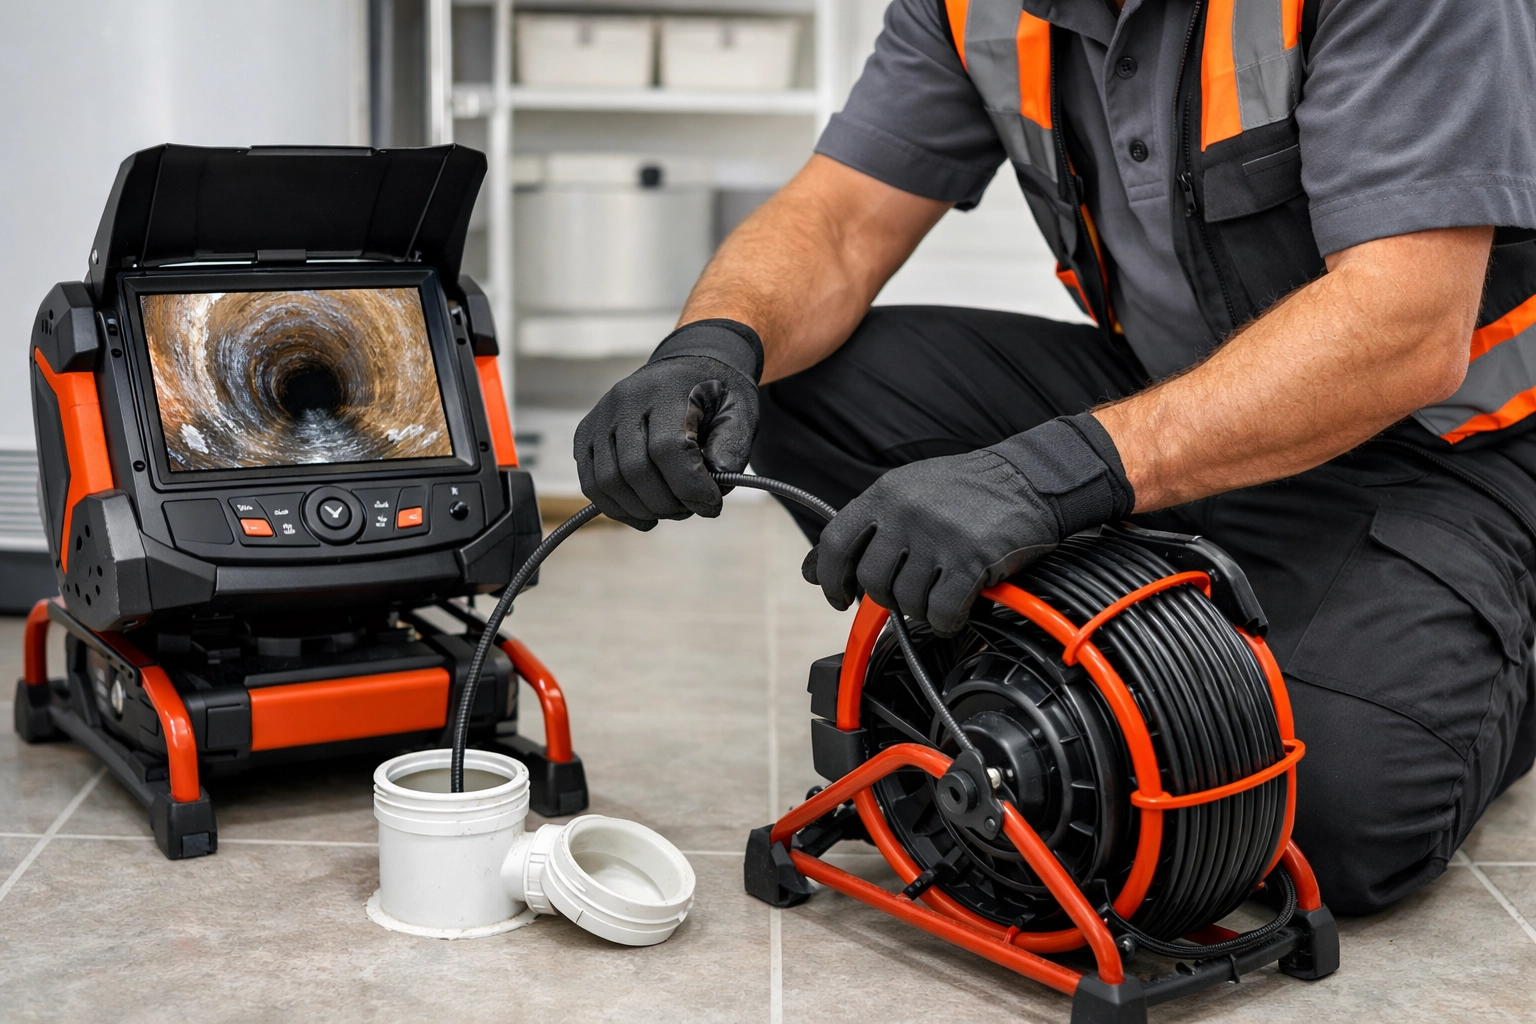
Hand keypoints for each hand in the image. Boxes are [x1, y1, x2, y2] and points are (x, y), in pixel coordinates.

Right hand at [574, 320, 762, 529]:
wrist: (687, 370)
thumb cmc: (715, 397)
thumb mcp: (740, 412)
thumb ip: (731, 448)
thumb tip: (713, 488)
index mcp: (667, 388)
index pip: (667, 448)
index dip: (689, 487)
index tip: (711, 505)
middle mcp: (625, 399)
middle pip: (634, 469)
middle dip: (667, 504)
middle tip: (691, 509)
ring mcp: (600, 416)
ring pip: (608, 481)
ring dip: (642, 510)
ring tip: (671, 510)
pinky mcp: (585, 434)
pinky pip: (591, 483)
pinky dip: (618, 508)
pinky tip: (645, 514)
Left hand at [805, 414, 1133, 634]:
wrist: (1030, 480)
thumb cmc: (969, 490)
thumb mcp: (910, 490)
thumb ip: (869, 526)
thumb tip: (816, 569)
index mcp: (884, 494)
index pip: (835, 544)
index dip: (830, 579)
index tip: (837, 597)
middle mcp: (905, 514)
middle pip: (872, 581)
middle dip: (887, 598)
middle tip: (909, 594)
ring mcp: (937, 537)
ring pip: (906, 601)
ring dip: (921, 609)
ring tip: (939, 594)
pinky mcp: (969, 561)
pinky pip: (941, 611)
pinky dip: (947, 620)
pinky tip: (957, 609)